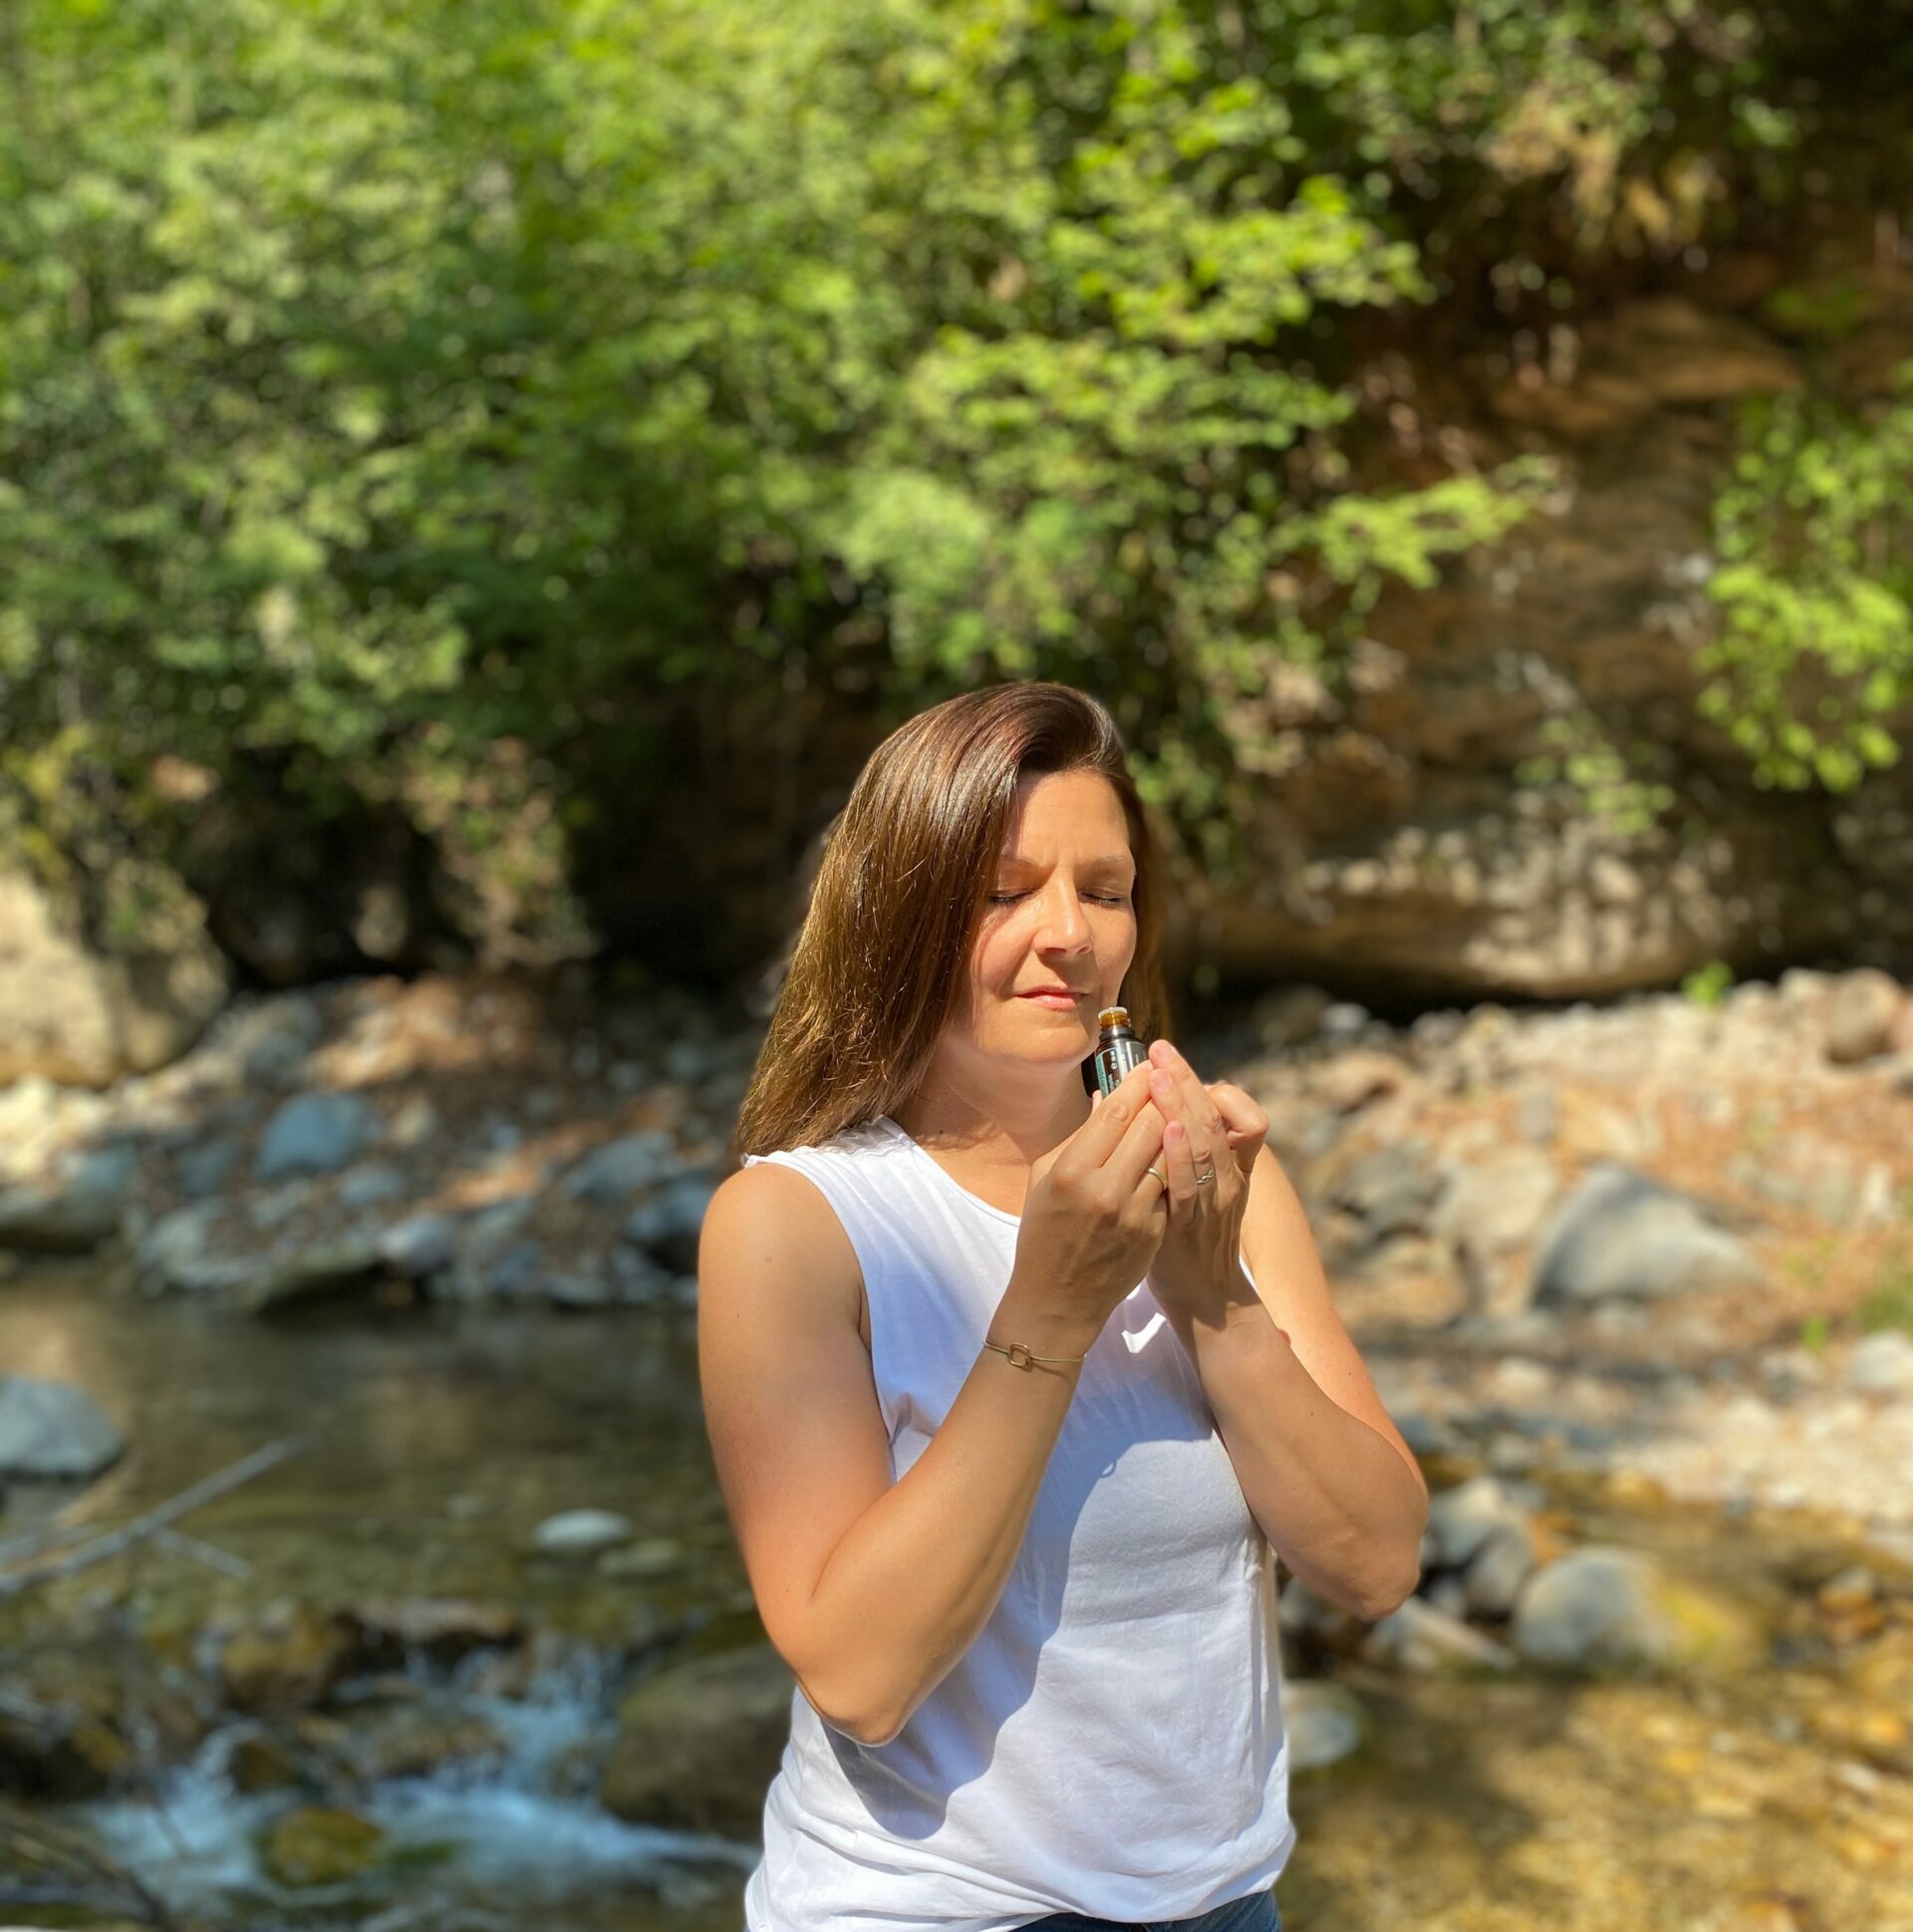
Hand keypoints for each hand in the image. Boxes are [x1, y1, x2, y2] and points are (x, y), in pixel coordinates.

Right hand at [1005, 1061, 1171, 1349]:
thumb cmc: (1043, 1233)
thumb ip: (1079, 1137)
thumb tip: (1109, 1098)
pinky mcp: (1154, 1233)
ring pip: (1171, 1153)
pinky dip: (1175, 1165)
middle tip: (1168, 1084)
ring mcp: (1134, 1214)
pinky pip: (1172, 1186)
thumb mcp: (1045, 1179)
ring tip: (1176, 1113)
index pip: (1118, 1111)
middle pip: (1152, 1125)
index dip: (1139, 1082)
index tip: (1150, 1066)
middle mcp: (1105, 1189)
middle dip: (1163, 1099)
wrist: (1058, 1300)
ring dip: (1175, 1129)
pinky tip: (1176, 1154)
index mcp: (1071, 1171)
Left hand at [1139, 1038, 1269, 1329]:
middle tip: (1160, 1050)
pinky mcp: (1195, 1223)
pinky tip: (1167, 1128)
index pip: (1224, 1109)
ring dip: (1182, 1106)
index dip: (1195, 1080)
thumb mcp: (1187, 1186)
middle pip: (1212, 1116)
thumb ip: (1169, 1147)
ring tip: (1162, 1076)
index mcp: (1228, 1162)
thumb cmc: (1186, 1236)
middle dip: (1184, 1080)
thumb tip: (1126, 1104)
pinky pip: (1190, 1184)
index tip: (1164, 1054)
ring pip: (1205, 1143)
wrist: (1203, 1295)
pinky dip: (1180, 1153)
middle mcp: (1228, 1175)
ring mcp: (1216, 1200)